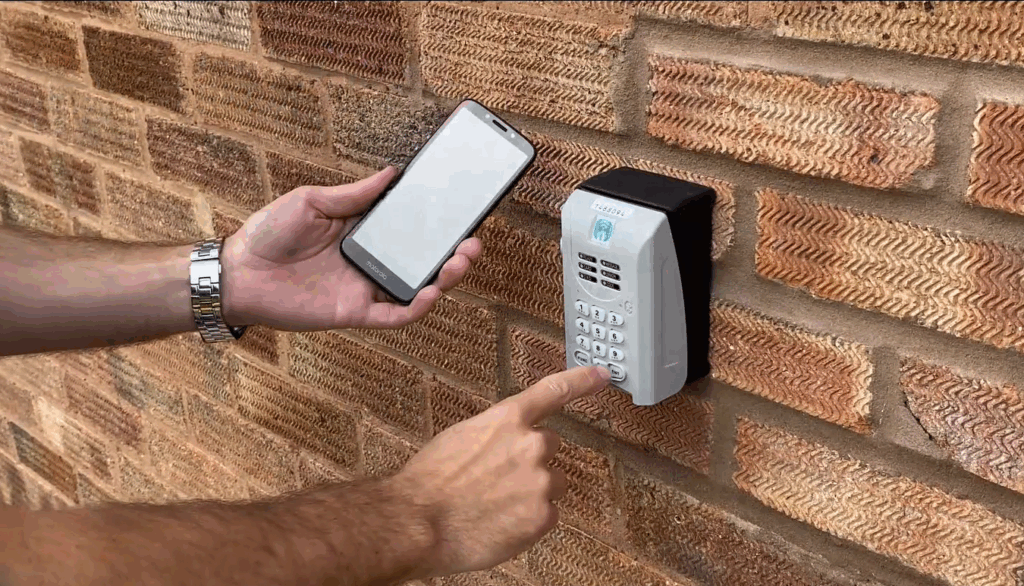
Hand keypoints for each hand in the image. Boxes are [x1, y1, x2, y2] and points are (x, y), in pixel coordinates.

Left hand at [220, 167, 481, 330]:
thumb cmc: (268, 233)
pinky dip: (415, 307)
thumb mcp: (312, 200)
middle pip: (422, 261)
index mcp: (362, 233)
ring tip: (462, 261)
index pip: (409, 228)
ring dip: (444, 278)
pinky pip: (393, 315)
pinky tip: (431, 292)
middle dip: (453, 253)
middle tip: (472, 241)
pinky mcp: (354, 312)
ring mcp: (364, 288)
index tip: (461, 211)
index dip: (436, 223)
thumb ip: (354, 194)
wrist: (238, 272)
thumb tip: (391, 174)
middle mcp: (369, 262)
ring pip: (416, 288)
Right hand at [392, 365, 612, 577]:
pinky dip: (527, 521)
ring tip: (494, 505)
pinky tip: (500, 523)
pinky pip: (546, 515)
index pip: (554, 391)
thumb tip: (505, 446)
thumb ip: (494, 435)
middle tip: (498, 480)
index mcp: (508, 419)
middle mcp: (531, 445)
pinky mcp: (544, 516)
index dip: (582, 380)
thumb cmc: (430, 482)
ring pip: (550, 484)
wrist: (418, 522)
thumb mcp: (461, 438)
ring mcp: (541, 481)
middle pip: (549, 448)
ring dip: (531, 492)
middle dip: (530, 462)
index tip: (602, 376)